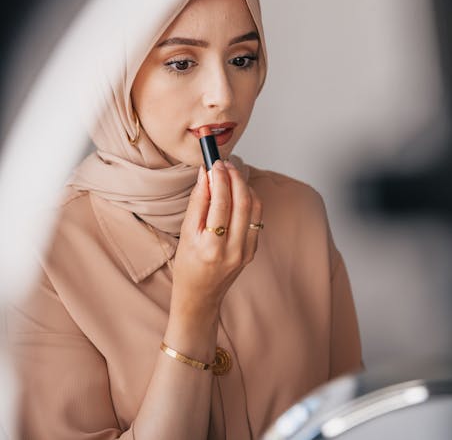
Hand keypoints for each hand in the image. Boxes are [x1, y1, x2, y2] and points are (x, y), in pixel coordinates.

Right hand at [171, 160, 261, 321]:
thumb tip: (205, 174)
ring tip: (231, 175)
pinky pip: (256, 218)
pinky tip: (238, 193)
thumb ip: (197, 202)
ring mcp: (246, 251)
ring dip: (244, 186)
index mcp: (211, 247)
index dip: (219, 179)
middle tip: (225, 164)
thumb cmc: (188, 264)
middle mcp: (232, 250)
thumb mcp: (186, 233)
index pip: (220, 203)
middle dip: (235, 177)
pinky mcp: (253, 250)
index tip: (215, 164)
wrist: (200, 295)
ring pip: (254, 208)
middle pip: (242, 202)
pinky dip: (249, 200)